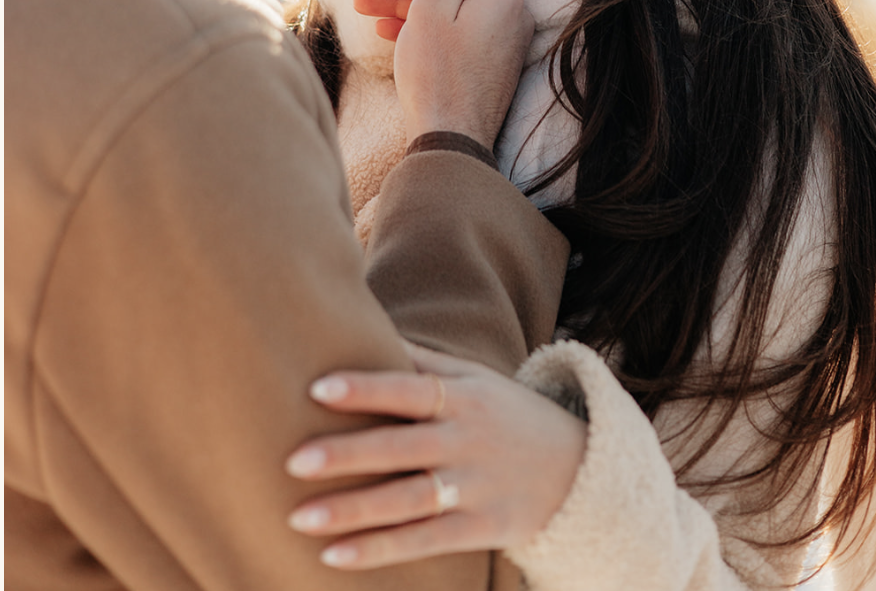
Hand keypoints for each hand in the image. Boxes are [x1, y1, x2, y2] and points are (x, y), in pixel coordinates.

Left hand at [286, 343, 585, 570]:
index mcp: (463, 397)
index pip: (409, 389)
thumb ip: (423, 362)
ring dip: (353, 511)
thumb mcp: (475, 379)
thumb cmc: (507, 414)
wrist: (578, 469)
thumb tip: (366, 323)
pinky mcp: (481, 529)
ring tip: (298, 517)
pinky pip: (425, 543)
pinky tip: (335, 556)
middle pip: (401, 447)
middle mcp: (467, 440)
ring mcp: (475, 488)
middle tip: (292, 460)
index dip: (366, 388)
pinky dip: (380, 550)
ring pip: (408, 501)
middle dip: (347, 454)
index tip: (318, 389)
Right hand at [392, 0, 532, 147]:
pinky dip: (421, 28)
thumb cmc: (438, 72)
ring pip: (449, 8)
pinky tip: (384, 30)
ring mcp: (498, 42)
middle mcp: (508, 15)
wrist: (449, 140)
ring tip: (362, 5)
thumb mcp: (434, 5)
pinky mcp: (484, 64)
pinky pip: (454, 33)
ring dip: (405, 3)